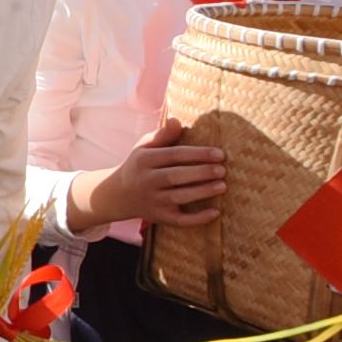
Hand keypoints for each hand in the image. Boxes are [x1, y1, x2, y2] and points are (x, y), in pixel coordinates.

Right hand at [67, 122, 228, 231]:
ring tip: (222, 186)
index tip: (219, 154)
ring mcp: (152, 201)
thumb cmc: (139, 166)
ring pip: (179, 197)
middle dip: (201, 173)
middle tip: (223, 170)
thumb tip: (176, 120)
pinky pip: (179, 220)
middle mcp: (146, 181)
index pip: (173, 155)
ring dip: (202, 192)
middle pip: (175, 176)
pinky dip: (198, 219)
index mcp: (144, 160)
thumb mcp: (144, 148)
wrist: (118, 195)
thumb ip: (162, 135)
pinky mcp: (158, 217)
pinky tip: (216, 212)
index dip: (197, 154)